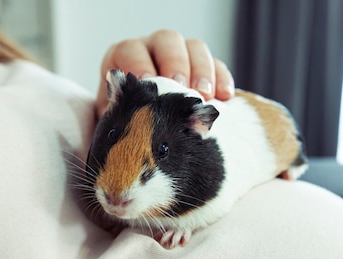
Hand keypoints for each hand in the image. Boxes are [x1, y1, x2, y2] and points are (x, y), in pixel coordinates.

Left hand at [95, 29, 234, 117]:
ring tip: (205, 96)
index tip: (147, 81)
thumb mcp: (118, 121)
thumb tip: (126, 114)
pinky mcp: (206, 69)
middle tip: (182, 87)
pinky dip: (222, 79)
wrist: (148, 134)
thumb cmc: (128, 126)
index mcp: (126, 58)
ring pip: (195, 48)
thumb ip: (119, 113)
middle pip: (167, 40)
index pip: (130, 50)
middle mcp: (154, 50)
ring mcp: (182, 56)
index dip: (138, 63)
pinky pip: (218, 65)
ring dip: (202, 71)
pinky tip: (224, 97)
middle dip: (176, 63)